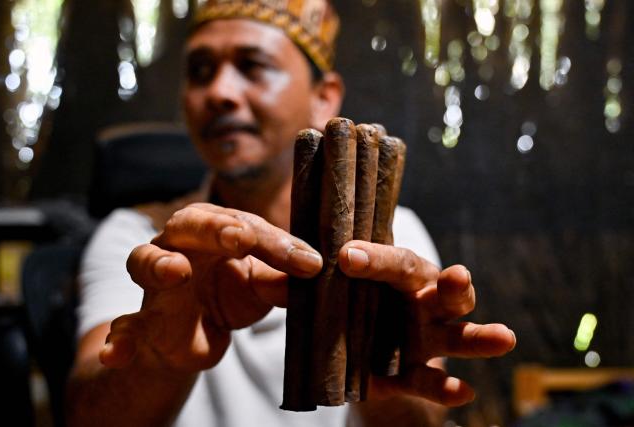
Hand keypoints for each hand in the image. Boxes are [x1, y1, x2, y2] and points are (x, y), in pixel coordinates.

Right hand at [100, 203, 322, 372]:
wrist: (197, 333)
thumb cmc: (231, 293)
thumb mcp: (261, 286)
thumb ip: (282, 278)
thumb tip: (311, 270)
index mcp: (213, 230)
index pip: (244, 227)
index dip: (275, 244)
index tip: (308, 263)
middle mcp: (179, 246)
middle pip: (188, 225)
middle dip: (214, 228)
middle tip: (241, 237)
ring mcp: (156, 283)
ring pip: (143, 260)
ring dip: (158, 264)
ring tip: (176, 272)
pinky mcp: (144, 321)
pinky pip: (125, 327)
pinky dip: (119, 340)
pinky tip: (117, 354)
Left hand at [338, 241, 515, 406]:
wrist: (354, 354)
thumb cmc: (350, 307)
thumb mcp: (337, 291)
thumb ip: (321, 282)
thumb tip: (284, 264)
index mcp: (402, 276)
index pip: (397, 263)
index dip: (376, 260)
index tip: (348, 256)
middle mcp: (423, 303)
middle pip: (445, 291)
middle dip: (453, 285)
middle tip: (458, 276)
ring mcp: (427, 340)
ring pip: (458, 336)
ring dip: (479, 337)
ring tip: (504, 337)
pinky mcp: (417, 374)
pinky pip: (433, 382)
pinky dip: (446, 389)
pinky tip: (463, 392)